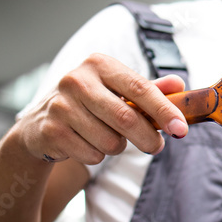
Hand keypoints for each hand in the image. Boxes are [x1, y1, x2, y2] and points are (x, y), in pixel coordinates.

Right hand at [14, 54, 187, 164]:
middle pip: (126, 118)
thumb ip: (148, 88)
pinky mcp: (51, 131)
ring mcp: (60, 105)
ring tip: (106, 137)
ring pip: (110, 141)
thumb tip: (179, 84)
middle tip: (156, 146)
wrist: (40, 124)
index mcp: (99, 65)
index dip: (164, 110)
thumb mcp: (116, 90)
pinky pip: (92, 155)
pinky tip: (86, 143)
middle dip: (148, 138)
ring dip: (117, 147)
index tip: (181, 129)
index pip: (140, 88)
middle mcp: (77, 80)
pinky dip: (97, 156)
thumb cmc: (89, 104)